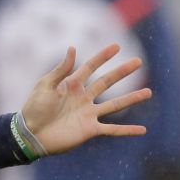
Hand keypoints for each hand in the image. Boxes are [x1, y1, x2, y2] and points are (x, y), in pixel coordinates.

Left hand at [19, 43, 151, 155]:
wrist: (30, 133)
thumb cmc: (34, 108)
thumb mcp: (45, 85)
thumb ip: (61, 69)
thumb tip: (73, 48)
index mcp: (71, 85)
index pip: (90, 67)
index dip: (103, 57)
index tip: (116, 46)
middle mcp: (83, 98)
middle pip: (106, 82)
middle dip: (122, 72)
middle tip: (138, 61)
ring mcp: (88, 114)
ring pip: (115, 104)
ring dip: (132, 99)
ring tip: (148, 92)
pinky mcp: (90, 130)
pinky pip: (112, 130)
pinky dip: (127, 131)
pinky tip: (143, 130)